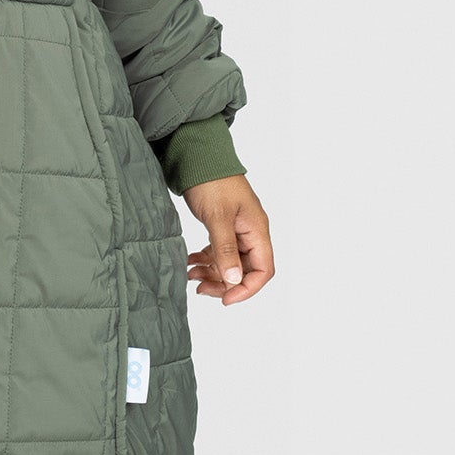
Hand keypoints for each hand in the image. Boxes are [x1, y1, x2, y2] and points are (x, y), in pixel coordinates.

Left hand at [183, 174, 273, 304]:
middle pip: (246, 269)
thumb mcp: (217, 216)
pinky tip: (191, 261)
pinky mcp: (221, 224)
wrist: (196, 154)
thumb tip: (234, 280)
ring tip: (191, 275)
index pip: (263, 270)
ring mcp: (236, 228)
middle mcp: (250, 231)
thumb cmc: (211, 180)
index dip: (246, 288)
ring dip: (213, 272)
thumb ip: (225, 249)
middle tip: (201, 288)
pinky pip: (219, 250)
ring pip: (230, 261)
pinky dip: (206, 258)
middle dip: (225, 282)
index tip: (225, 299)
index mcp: (257, 230)